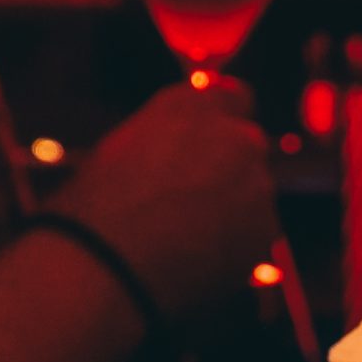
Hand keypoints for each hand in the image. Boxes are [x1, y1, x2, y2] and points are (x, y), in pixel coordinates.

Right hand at [61, 80, 276, 322]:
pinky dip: (235, 247)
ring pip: (253, 195)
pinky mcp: (266, 230)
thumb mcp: (121, 151)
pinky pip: (254, 236)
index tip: (211, 146)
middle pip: (246, 148)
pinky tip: (196, 263)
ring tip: (185, 241)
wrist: (105, 264)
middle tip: (192, 203)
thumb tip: (176, 160)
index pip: (233, 97)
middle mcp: (235, 135)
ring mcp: (257, 183)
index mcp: (191, 105)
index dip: (222, 125)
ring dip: (233, 211)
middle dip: (230, 170)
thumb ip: (165, 144)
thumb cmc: (94, 208)